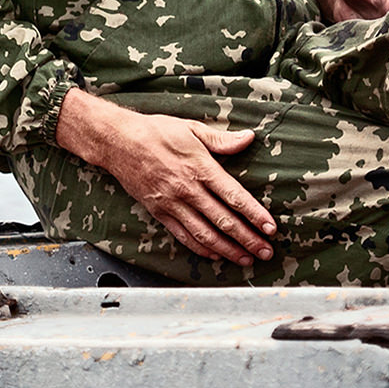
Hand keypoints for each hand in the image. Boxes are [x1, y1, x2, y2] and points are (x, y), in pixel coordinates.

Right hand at [55, 88, 273, 265]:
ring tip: (246, 258)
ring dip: (228, 249)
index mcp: (200, 168)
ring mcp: (172, 204)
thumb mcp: (191, 128)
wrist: (117, 142)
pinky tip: (216, 254)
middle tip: (266, 252)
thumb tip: (248, 138)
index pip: (235, 197)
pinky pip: (183, 235)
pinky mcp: (159, 212)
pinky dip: (201, 248)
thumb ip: (221, 139)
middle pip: (224, 220)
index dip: (255, 215)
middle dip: (248, 239)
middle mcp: (188, 190)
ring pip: (205, 233)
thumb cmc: (155, 132)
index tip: (271, 228)